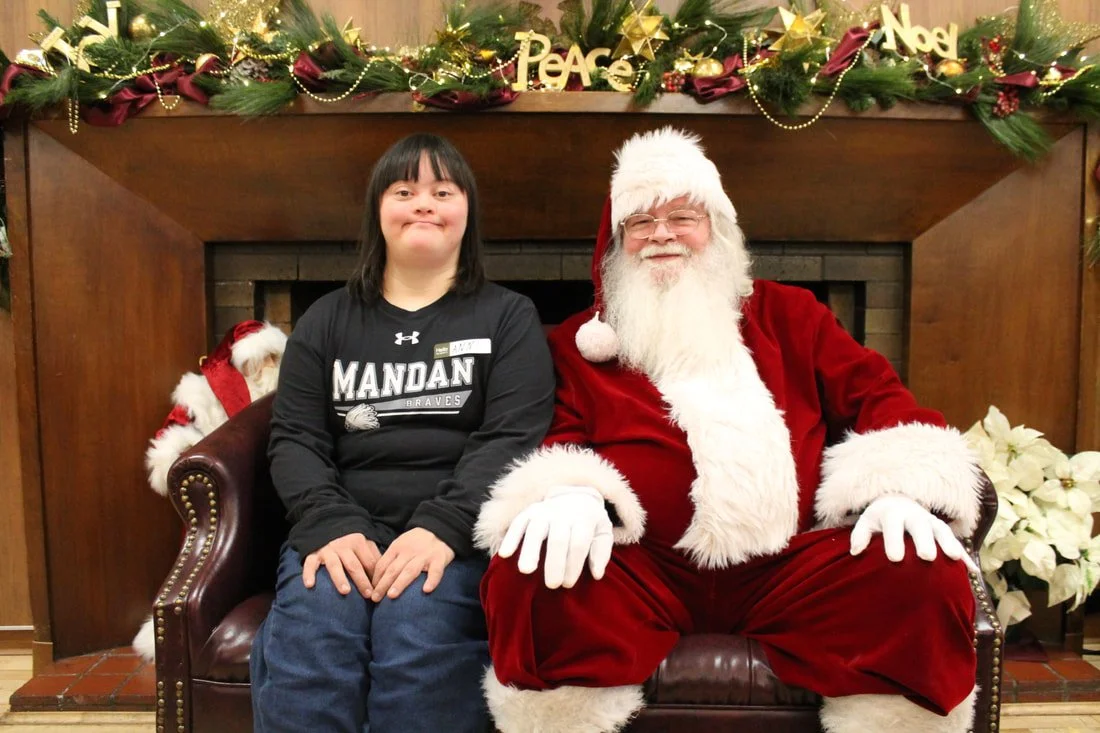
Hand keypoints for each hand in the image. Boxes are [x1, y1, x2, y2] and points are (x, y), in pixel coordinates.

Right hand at [303, 533, 381, 597]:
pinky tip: (309, 585)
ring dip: (340, 578)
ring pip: (334, 565)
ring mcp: (327, 550)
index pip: (369, 562)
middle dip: (361, 580)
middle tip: (368, 595)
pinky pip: (310, 564)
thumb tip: (384, 574)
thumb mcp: (364, 542)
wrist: (325, 524)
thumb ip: (373, 555)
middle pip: (354, 565)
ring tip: (345, 592)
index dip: (375, 577)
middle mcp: (343, 546)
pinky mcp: (313, 554)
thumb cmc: (349, 540)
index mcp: (358, 542)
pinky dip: (308, 574)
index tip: (379, 591)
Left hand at [370, 528, 454, 601]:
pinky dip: (432, 580)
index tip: (371, 592)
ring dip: (400, 583)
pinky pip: (436, 571)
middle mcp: (409, 551)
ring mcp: (424, 555)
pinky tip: (427, 590)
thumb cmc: (416, 542)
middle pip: (393, 569)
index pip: (382, 565)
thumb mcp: (400, 544)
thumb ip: (391, 559)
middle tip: (375, 599)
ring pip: (410, 570)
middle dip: (383, 584)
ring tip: (391, 596)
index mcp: (397, 547)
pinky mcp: (439, 558)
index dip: (375, 579)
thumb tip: (377, 580)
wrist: (439, 528)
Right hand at [498, 485, 612, 589]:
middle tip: (552, 585)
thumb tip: (597, 574)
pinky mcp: (529, 511)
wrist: (575, 495)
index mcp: (584, 518)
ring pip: (536, 530)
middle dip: (555, 563)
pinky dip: (511, 538)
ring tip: (526, 571)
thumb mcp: (603, 532)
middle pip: (558, 538)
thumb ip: (601, 552)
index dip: (573, 565)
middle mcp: (563, 513)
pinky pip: (518, 523)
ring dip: (530, 550)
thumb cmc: (589, 523)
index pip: (578, 543)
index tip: (567, 584)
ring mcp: (544, 511)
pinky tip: (505, 554)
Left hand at [850, 495, 978, 572]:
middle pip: (920, 526)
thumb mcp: (867, 522)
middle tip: (926, 557)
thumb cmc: (879, 518)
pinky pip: (955, 541)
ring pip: (941, 530)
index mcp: (893, 513)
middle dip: (924, 540)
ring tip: (954, 558)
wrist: (898, 501)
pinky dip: (964, 555)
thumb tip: (855, 552)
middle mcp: (914, 515)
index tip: (895, 558)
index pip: (893, 526)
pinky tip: (973, 570)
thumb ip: (860, 535)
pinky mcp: (942, 529)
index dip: (894, 541)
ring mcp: (930, 521)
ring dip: (949, 543)